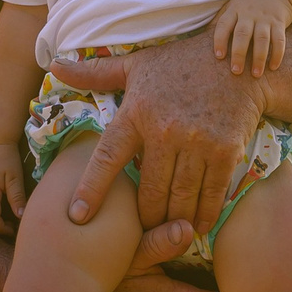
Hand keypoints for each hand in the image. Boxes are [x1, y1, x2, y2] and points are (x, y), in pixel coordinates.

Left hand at [45, 41, 262, 235]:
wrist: (237, 58)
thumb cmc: (180, 63)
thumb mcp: (136, 64)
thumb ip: (95, 74)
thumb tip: (54, 66)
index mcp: (137, 112)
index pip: (107, 157)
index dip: (91, 189)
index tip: (78, 217)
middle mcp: (165, 130)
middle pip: (149, 191)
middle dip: (143, 218)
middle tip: (139, 232)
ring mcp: (197, 142)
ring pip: (180, 197)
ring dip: (173, 221)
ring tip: (167, 233)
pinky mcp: (225, 151)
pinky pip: (212, 193)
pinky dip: (204, 214)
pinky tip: (199, 226)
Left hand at [210, 0, 291, 77]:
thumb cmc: (249, 4)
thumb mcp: (233, 6)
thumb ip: (221, 20)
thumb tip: (201, 38)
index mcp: (234, 10)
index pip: (224, 25)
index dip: (220, 40)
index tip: (219, 57)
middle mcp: (249, 14)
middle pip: (242, 34)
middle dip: (238, 53)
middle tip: (236, 72)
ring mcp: (265, 18)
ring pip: (262, 39)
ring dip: (259, 58)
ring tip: (256, 74)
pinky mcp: (279, 23)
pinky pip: (279, 40)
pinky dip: (277, 54)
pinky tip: (273, 67)